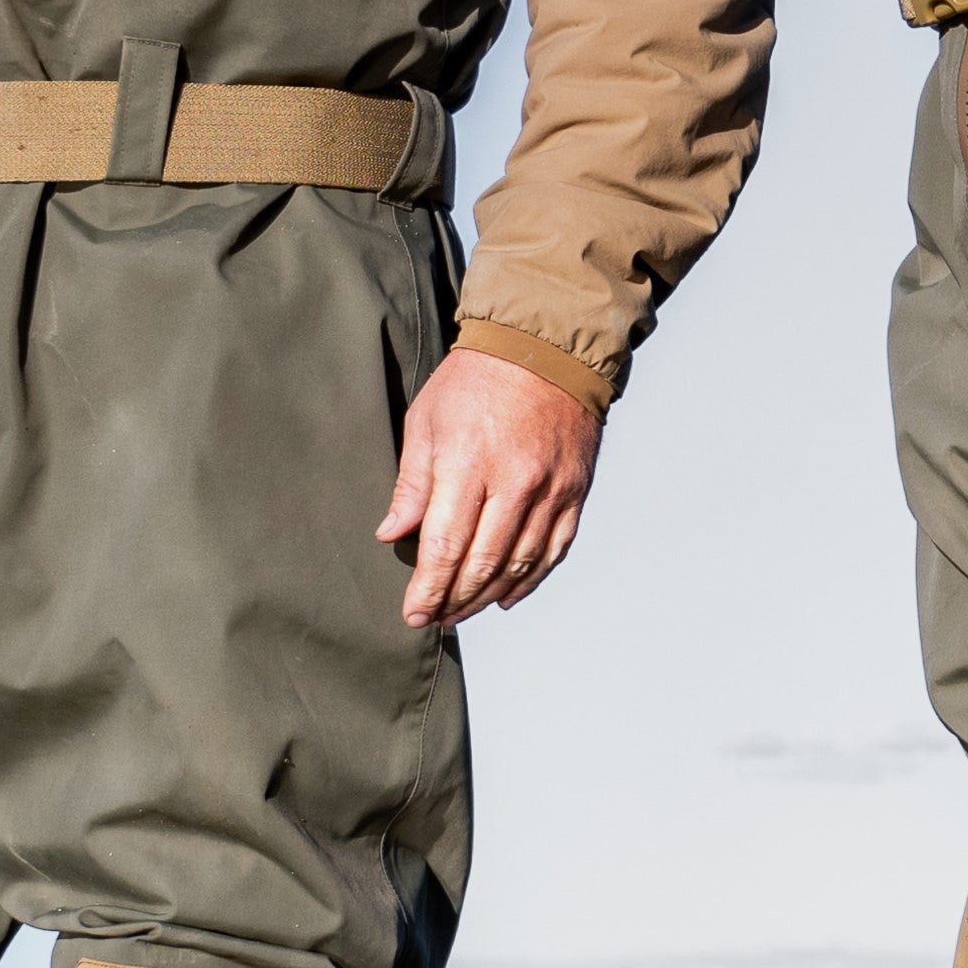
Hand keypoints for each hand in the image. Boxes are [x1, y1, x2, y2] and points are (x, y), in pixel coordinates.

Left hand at [379, 347, 598, 629]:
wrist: (545, 347)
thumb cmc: (476, 380)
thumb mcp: (427, 421)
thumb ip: (412, 483)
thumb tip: (392, 535)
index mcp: (469, 462)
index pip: (446, 545)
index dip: (429, 588)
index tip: (414, 614)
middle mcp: (514, 481)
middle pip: (483, 563)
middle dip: (455, 599)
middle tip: (435, 620)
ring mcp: (550, 488)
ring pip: (520, 564)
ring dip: (489, 595)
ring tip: (463, 610)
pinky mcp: (575, 490)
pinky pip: (554, 549)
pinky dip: (531, 579)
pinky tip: (508, 595)